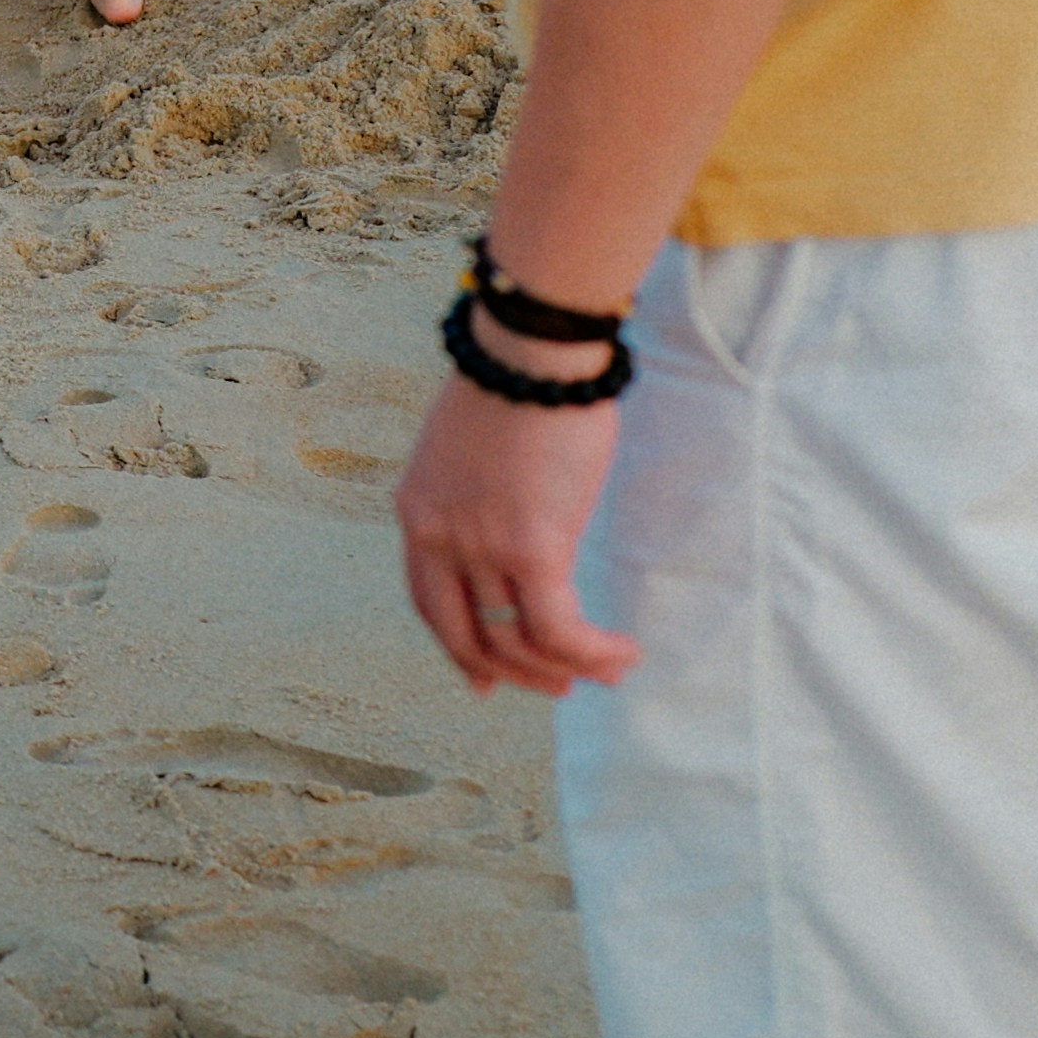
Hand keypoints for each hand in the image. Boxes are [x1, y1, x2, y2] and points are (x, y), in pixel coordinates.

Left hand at [389, 372, 636, 695]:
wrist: (532, 350)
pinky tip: (620, 653)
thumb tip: (512, 518)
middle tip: (558, 687)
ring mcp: (482, 548)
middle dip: (514, 674)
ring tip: (606, 671)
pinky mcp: (532, 549)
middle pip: (468, 636)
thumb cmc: (516, 379)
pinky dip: (591, 652)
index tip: (483, 679)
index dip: (458, 648)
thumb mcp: (470, 444)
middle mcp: (440, 538)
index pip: (429, 603)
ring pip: (518, 642)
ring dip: (564, 669)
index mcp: (417, 512)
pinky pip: (558, 629)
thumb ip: (476, 491)